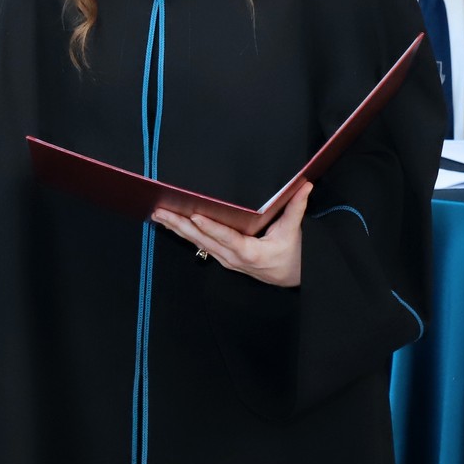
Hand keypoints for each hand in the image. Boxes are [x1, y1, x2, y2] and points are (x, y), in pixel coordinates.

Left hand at [151, 183, 309, 287]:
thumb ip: (296, 208)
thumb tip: (305, 186)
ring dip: (177, 229)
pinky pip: (201, 245)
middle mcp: (234, 258)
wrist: (292, 277)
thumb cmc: (292, 255)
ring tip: (159, 215)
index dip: (210, 228)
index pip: (227, 238)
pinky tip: (172, 225)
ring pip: (198, 243)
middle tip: (161, 212)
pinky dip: (185, 234)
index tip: (194, 217)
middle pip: (204, 240)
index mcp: (251, 252)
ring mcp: (226, 259)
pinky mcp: (223, 258)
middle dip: (180, 225)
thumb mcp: (294, 232)